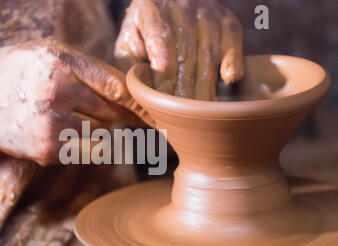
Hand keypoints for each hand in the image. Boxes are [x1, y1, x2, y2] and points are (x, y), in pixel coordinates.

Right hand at [0, 39, 145, 165]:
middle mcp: (56, 92)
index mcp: (60, 61)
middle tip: (133, 120)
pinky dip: (84, 144)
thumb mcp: (49, 52)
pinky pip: (84, 151)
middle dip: (124, 117)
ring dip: (102, 131)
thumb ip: (87, 68)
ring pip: (102, 135)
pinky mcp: (47, 151)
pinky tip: (65, 133)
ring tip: (85, 123)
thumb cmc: (17, 71)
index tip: (150, 110)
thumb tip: (128, 92)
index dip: (137, 100)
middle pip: (112, 112)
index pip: (115, 85)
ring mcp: (51, 125)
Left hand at [115, 0, 243, 99]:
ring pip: (208, 52)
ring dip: (206, 84)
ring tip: (202, 111)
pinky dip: (233, 59)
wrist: (165, 2)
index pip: (161, 47)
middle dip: (185, 89)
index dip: (165, 78)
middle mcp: (180, 6)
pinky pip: (233, 40)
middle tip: (184, 118)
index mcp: (150, 10)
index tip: (165, 104)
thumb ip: (128, 68)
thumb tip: (133, 93)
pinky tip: (230, 79)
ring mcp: (206, 11)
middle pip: (186, 54)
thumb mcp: (127, 46)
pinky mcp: (225, 18)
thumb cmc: (143, 33)